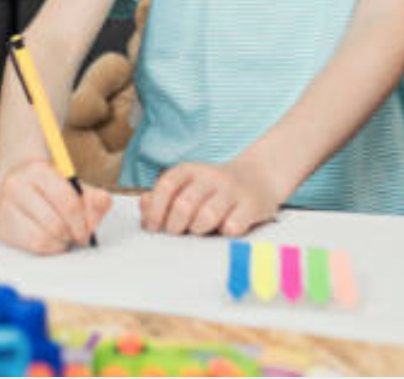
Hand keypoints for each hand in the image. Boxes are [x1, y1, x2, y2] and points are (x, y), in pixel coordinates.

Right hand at [0, 159, 111, 254]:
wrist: (19, 181)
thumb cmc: (51, 186)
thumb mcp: (75, 185)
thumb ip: (93, 197)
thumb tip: (100, 208)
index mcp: (37, 170)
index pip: (67, 201)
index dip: (82, 220)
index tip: (88, 228)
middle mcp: (15, 186)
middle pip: (55, 224)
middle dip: (72, 234)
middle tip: (78, 234)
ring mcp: (4, 208)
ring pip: (43, 239)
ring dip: (61, 243)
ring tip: (64, 235)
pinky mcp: (2, 227)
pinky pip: (32, 247)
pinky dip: (49, 248)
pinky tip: (52, 239)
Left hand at [139, 157, 279, 236]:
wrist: (259, 177)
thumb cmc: (214, 189)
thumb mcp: (188, 185)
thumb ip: (163, 195)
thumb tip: (144, 206)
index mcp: (190, 170)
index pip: (167, 186)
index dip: (156, 209)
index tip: (152, 227)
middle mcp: (211, 177)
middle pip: (184, 204)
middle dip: (174, 225)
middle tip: (176, 233)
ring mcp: (233, 190)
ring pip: (207, 216)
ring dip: (198, 229)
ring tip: (199, 230)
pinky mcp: (252, 205)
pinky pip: (233, 225)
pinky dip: (225, 232)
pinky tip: (224, 230)